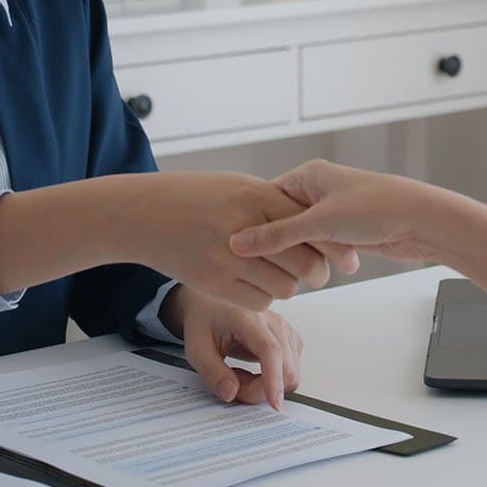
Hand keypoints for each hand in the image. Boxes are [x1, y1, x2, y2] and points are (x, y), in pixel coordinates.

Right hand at [122, 171, 336, 311]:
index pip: (310, 224)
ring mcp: (226, 258)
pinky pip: (259, 301)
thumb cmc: (193, 196)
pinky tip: (255, 282)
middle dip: (318, 271)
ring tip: (279, 273)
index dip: (332, 242)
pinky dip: (265, 295)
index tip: (344, 251)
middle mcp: (243, 227)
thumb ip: (273, 203)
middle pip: (305, 262)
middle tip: (318, 272)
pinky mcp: (212, 284)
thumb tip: (313, 219)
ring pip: (286, 287)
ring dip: (289, 284)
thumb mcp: (236, 185)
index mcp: (254, 196)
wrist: (143, 214)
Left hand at [162, 285, 302, 411]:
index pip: (271, 351)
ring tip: (238, 374)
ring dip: (265, 386)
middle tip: (231, 384)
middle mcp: (275, 322)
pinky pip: (289, 371)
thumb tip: (231, 394)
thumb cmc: (204, 320)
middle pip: (286, 369)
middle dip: (260, 390)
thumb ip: (211, 372)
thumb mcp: (196, 347)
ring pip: (290, 374)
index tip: (274, 404)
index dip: (274, 380)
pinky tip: (252, 371)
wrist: (212, 303)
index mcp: (250, 318)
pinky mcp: (290, 340)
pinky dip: (272, 380)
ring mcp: (286, 330)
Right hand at [231, 160, 452, 263]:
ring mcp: (334, 211)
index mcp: (309, 175)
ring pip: (303, 237)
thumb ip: (278, 235)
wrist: (423, 221)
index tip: (236, 246)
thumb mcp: (320, 222)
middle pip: (283, 219)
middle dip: (278, 242)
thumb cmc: (378, 208)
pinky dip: (318, 259)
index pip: (266, 198)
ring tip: (289, 270)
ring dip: (301, 254)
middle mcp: (320, 189)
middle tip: (260, 264)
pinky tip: (313, 273)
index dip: (252, 222)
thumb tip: (237, 244)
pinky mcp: (347, 231)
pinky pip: (321, 247)